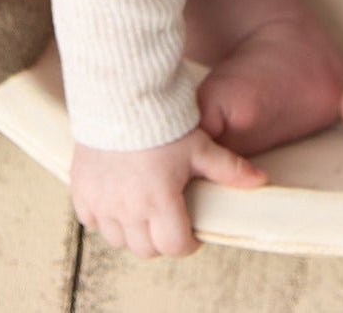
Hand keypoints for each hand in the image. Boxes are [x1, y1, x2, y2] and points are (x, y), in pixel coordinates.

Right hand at [70, 126, 267, 258]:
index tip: (191, 229)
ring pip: (118, 239)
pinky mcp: (81, 191)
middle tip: (170, 218)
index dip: (188, 242)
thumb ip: (230, 168)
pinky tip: (118, 199)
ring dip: (133, 231)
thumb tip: (261, 180)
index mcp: (159, 201)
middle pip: (146, 249)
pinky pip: (91, 221)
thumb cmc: (163, 120)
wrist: (120, 95)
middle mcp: (127, 209)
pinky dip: (104, 217)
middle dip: (161, 239)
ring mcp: (101, 202)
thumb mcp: (200, 145)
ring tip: (145, 208)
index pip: (174, 245)